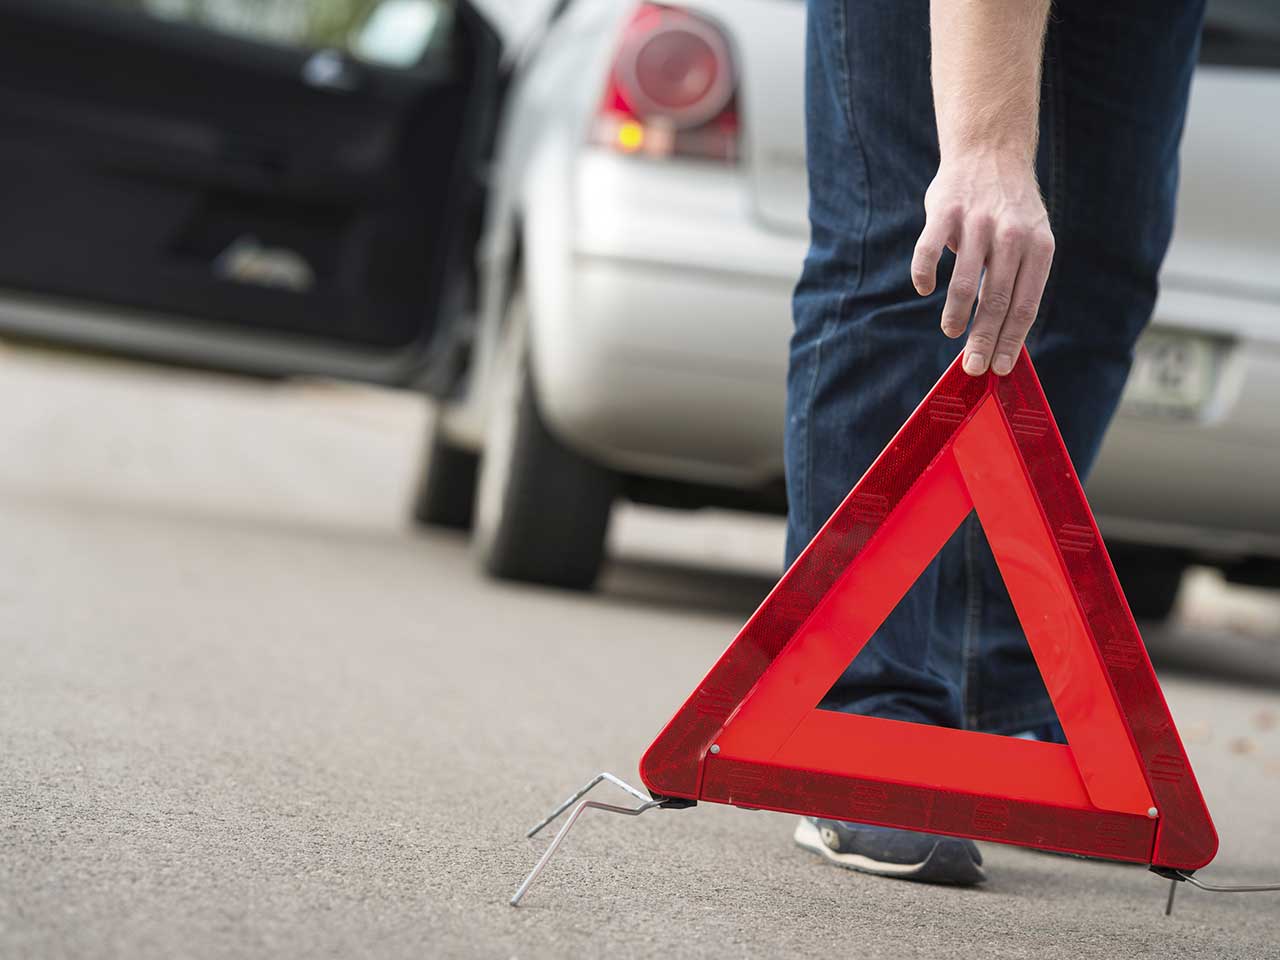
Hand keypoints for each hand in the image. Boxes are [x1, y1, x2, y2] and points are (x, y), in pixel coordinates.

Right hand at [911, 151, 1054, 375]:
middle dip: (983, 339)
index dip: (1012, 340)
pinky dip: (924, 275)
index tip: (1000, 367)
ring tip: (950, 330)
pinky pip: (929, 252)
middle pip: (997, 299)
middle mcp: (1011, 234)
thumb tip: (1002, 334)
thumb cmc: (1009, 208)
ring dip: (955, 313)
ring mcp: (977, 221)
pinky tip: (925, 288)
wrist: (990, 150)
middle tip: (973, 366)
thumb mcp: (1031, 237)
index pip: (1025, 304)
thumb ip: (1019, 277)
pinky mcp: (944, 210)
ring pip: (964, 281)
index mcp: (1038, 246)